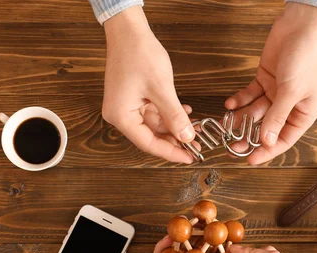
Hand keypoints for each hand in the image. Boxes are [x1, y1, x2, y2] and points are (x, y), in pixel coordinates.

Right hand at [102, 6, 195, 163]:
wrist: (128, 30)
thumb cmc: (139, 54)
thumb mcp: (161, 89)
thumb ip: (174, 116)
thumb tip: (187, 137)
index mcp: (121, 116)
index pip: (148, 143)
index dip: (171, 152)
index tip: (189, 157)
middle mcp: (120, 115)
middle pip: (150, 136)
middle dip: (174, 140)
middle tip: (196, 146)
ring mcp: (125, 106)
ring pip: (154, 125)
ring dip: (174, 127)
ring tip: (195, 129)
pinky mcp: (132, 98)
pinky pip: (153, 113)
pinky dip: (169, 114)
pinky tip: (184, 112)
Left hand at [225, 4, 316, 163]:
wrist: (303, 24)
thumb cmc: (308, 57)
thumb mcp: (292, 91)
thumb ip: (277, 117)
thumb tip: (267, 141)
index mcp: (304, 113)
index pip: (284, 140)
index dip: (267, 151)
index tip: (249, 159)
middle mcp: (290, 105)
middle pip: (266, 128)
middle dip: (248, 137)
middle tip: (230, 146)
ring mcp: (276, 92)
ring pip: (255, 112)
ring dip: (240, 119)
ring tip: (224, 125)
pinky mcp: (265, 79)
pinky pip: (249, 95)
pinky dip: (239, 100)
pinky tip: (229, 105)